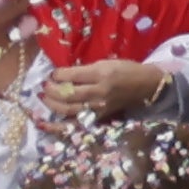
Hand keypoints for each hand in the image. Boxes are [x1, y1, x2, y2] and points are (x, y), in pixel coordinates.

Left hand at [36, 55, 170, 117]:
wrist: (145, 86)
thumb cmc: (125, 70)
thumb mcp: (107, 62)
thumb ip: (85, 70)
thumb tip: (62, 75)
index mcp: (102, 74)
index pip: (73, 76)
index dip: (58, 75)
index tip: (52, 73)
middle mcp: (99, 92)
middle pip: (68, 94)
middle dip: (51, 90)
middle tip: (44, 86)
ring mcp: (97, 108)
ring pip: (68, 109)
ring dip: (51, 104)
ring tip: (44, 97)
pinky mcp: (97, 118)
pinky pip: (73, 124)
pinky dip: (56, 126)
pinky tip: (43, 123)